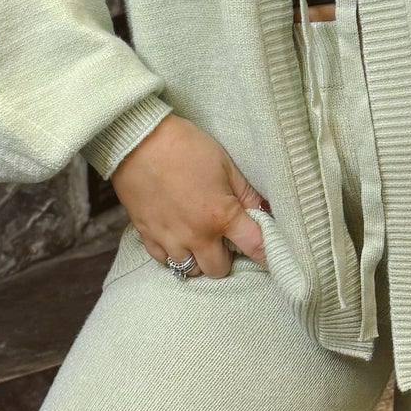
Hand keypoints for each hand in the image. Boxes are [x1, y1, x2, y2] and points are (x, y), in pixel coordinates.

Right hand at [110, 113, 268, 278]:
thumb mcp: (225, 164)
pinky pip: (163, 261)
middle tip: (226, 238)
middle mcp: (196, 235)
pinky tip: (178, 237)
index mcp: (220, 216)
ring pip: (190, 270)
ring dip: (199, 258)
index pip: (255, 247)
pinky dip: (173, 255)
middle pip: (218, 270)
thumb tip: (264, 211)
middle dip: (226, 258)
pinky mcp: (147, 235)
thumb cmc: (185, 146)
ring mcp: (169, 238)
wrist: (137, 141)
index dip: (268, 255)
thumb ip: (246, 194)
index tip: (273, 260)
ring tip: (201, 238)